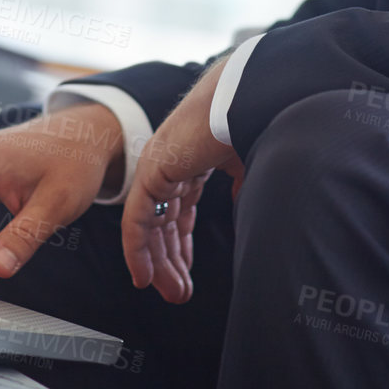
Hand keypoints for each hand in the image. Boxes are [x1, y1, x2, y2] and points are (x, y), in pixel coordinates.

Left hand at [121, 58, 244, 304]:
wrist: (245, 96)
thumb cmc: (251, 119)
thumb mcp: (248, 161)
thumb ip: (242, 185)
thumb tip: (245, 206)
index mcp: (192, 160)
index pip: (180, 209)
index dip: (181, 243)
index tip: (186, 270)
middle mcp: (171, 165)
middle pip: (164, 222)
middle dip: (170, 260)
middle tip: (178, 292)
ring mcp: (159, 168)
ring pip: (150, 226)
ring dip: (159, 264)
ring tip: (169, 293)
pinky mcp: (152, 172)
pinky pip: (137, 220)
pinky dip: (138, 250)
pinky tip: (142, 276)